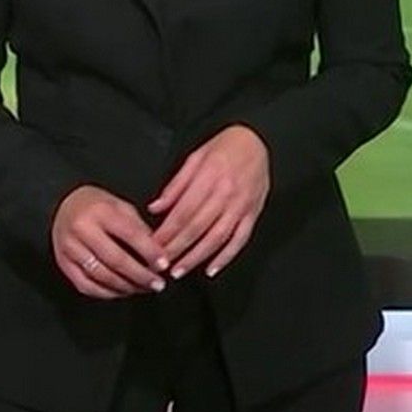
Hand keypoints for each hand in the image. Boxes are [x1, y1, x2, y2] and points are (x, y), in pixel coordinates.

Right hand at [51, 186, 167, 299]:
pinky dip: (107, 293)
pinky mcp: (63, 263)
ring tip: (143, 289)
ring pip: (101, 275)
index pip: (130, 234)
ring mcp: (69, 248)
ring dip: (126, 286)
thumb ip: (139, 228)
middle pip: (115, 259)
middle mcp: (82, 229)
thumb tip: (159, 252)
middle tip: (157, 284)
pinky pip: (86, 285)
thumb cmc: (97, 207)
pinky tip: (122, 291)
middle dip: (140, 275)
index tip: (164, 264)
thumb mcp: (121, 207)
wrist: (64, 207)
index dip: (150, 252)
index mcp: (100, 211)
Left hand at [147, 125, 270, 279]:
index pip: (183, 211)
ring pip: (217, 237)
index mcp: (209, 177)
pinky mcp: (253, 213)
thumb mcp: (195, 158)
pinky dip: (226, 257)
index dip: (166, 232)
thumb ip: (175, 185)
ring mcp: (242, 205)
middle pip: (197, 227)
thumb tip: (155, 208)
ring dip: (197, 257)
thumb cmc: (225, 147)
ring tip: (180, 270)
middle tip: (160, 265)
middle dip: (177, 249)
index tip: (153, 246)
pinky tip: (212, 269)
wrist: (258, 141)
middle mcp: (227, 193)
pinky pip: (240, 239)